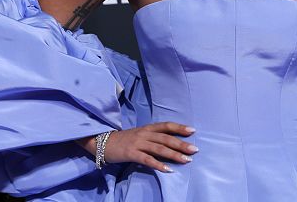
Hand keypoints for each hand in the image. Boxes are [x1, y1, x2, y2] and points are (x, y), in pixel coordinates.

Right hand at [78, 122, 197, 172]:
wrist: (102, 142)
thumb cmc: (124, 140)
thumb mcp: (139, 135)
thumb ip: (153, 137)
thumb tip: (170, 143)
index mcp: (147, 128)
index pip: (166, 126)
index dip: (179, 127)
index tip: (192, 131)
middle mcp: (144, 134)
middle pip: (166, 138)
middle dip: (181, 144)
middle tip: (195, 149)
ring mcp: (138, 143)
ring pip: (159, 149)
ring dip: (174, 155)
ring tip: (186, 160)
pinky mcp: (131, 153)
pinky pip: (147, 160)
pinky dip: (158, 164)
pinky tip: (168, 170)